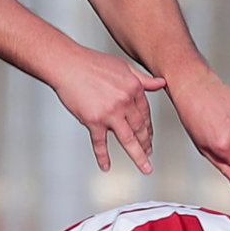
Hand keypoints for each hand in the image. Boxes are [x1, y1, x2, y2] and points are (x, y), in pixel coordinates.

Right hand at [52, 46, 165, 173]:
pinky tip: (106, 166)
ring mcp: (110, 113)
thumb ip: (143, 79)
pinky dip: (103, 156)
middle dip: (146, 143)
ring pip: (128, 139)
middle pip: (140, 128)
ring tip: (145, 167)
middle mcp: (125, 102)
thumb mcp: (124, 67)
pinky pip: (100, 142)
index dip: (148, 127)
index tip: (149, 137)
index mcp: (134, 88)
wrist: (67, 64)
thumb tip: (162, 83)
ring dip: (138, 156)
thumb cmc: (92, 63)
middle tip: (149, 153)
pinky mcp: (94, 120)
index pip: (145, 113)